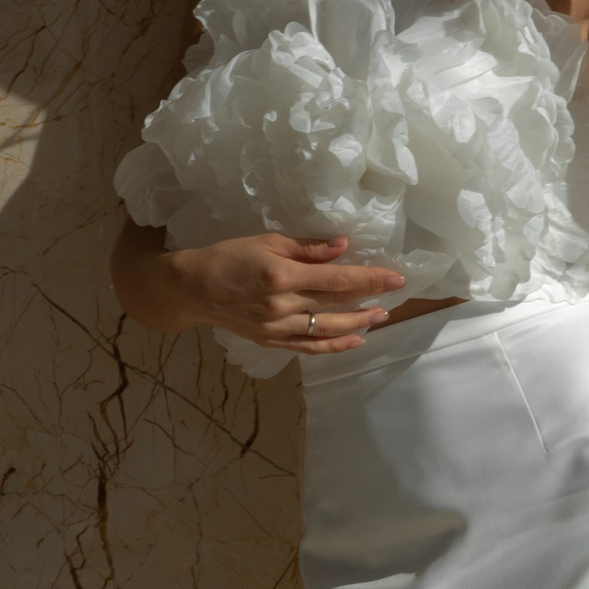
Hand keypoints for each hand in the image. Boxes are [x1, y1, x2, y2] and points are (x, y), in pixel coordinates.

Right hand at [115, 226, 405, 353]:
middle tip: (396, 296)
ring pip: (328, 330)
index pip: (338, 279)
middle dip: (370, 300)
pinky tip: (355, 340)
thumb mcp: (266, 241)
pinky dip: (334, 346)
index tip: (396, 277)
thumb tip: (342, 247)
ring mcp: (278, 327)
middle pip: (337, 305)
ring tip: (380, 316)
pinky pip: (309, 347)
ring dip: (358, 324)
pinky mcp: (271, 341)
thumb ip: (306, 248)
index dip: (371, 278)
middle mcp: (283, 305)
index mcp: (283, 275)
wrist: (192, 289)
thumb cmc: (227, 256)